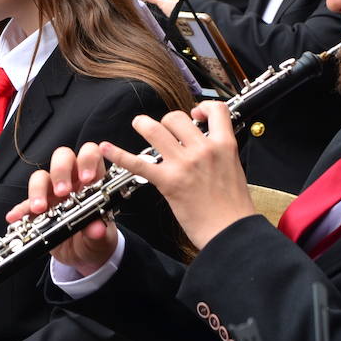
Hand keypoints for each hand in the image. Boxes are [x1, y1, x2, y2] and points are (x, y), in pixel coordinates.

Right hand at [7, 143, 117, 275]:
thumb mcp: (102, 239)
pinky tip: (15, 217)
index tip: (86, 178)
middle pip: (62, 157)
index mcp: (92, 181)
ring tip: (39, 208)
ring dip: (38, 189)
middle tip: (62, 191)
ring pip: (41, 176)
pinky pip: (25, 203)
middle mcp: (71, 180)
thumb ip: (99, 232)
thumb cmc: (96, 239)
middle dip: (60, 170)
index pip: (90, 154)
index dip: (87, 159)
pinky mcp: (38, 207)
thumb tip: (97, 229)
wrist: (83, 258)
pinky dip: (20, 209)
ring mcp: (52, 192)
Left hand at [120, 103, 254, 249]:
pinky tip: (106, 148)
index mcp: (224, 146)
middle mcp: (203, 150)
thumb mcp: (234, 170)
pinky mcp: (168, 182)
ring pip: (155, 129)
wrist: (233, 233)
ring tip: (138, 125)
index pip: (216, 110)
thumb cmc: (234, 208)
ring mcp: (184, 164)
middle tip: (163, 131)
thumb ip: (219, 154)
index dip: (203, 107)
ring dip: (143, 125)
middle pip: (176, 118)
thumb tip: (205, 145)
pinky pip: (138, 163)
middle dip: (166, 121)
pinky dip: (118, 154)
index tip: (195, 114)